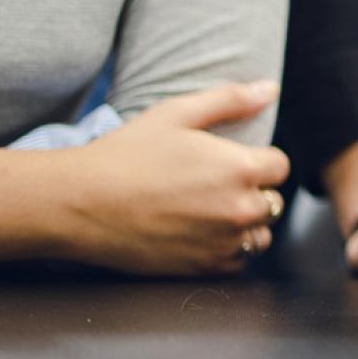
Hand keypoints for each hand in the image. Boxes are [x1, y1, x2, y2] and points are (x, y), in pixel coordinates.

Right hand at [55, 82, 288, 274]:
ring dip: (244, 225)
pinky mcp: (203, 269)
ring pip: (259, 235)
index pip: (280, 166)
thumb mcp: (176, 114)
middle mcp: (240, 209)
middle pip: (273, 201)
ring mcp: (223, 242)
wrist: (77, 204)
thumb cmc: (124, 155)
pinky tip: (198, 234)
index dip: (258, 161)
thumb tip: (270, 90)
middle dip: (252, 192)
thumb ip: (231, 100)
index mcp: (241, 168)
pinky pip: (237, 262)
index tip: (230, 162)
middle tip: (212, 186)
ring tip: (207, 211)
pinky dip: (225, 251)